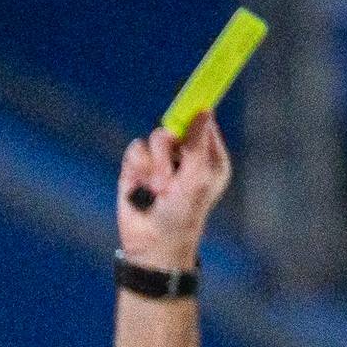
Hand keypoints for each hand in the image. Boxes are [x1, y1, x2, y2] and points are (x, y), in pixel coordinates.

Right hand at [118, 112, 230, 269]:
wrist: (153, 244)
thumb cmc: (183, 216)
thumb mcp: (197, 179)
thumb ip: (198, 143)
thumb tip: (204, 110)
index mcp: (209, 158)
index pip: (204, 123)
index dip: (197, 115)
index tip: (192, 103)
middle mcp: (186, 155)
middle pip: (176, 126)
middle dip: (171, 150)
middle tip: (171, 175)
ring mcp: (162, 160)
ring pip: (155, 138)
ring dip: (155, 165)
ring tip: (158, 189)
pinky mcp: (139, 166)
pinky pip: (136, 149)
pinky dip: (138, 168)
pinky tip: (142, 186)